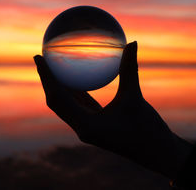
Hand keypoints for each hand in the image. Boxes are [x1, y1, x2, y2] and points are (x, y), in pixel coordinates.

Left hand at [34, 41, 192, 178]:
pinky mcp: (96, 126)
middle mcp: (83, 128)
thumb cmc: (147, 130)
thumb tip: (132, 42)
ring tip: (54, 65)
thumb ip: (130, 70)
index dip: (46, 76)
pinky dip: (75, 91)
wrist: (157, 154)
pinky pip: (81, 106)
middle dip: (47, 80)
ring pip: (67, 105)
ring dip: (58, 86)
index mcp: (86, 125)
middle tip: (41, 57)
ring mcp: (88, 128)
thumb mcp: (136, 97)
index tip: (38, 57)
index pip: (58, 97)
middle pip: (56, 102)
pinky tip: (76, 78)